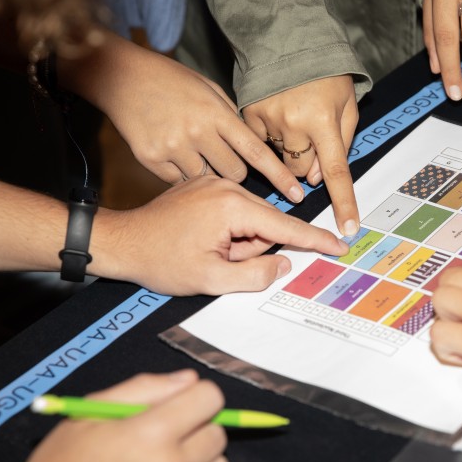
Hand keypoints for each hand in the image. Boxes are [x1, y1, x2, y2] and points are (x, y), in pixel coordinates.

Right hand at [62, 32, 305, 201]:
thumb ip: (230, 117)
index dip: (279, 176)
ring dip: (209, 174)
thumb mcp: (208, 90)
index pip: (257, 151)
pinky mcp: (152, 160)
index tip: (296, 195)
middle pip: (235, 174)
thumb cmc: (170, 81)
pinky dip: (183, 174)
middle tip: (224, 161)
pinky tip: (175, 155)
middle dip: (236, 174)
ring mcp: (174, 148)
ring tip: (196, 154)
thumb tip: (254, 144)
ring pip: (208, 180)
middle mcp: (198, 132)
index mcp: (216, 113)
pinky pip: (180, 181)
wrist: (120, 77)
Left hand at [92, 176, 348, 294]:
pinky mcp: (205, 185)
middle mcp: (226, 186)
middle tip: (220, 263)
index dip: (314, 239)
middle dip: (252, 249)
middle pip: (266, 223)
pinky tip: (203, 239)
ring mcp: (214, 182)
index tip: (340, 245)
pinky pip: (234, 210)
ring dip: (239, 241)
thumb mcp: (210, 279)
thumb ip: (255, 275)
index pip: (285, 226)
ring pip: (251, 219)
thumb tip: (283, 264)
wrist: (121, 242)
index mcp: (231, 206)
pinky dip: (228, 230)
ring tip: (208, 251)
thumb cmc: (160, 261)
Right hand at [243, 76, 359, 235]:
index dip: (343, 202)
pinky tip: (274, 118)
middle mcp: (294, 122)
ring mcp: (267, 118)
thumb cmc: (325, 73)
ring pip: (277, 159)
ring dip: (285, 149)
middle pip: (299, 170)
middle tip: (308, 135)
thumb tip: (318, 179)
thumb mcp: (347, 104)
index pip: (336, 171)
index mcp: (323, 120)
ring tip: (290, 118)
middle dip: (305, 163)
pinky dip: (266, 139)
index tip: (348, 229)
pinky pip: (257, 145)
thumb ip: (340, 143)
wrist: (289, 38)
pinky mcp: (247, 113)